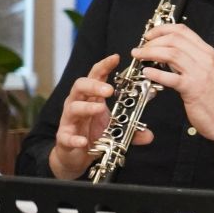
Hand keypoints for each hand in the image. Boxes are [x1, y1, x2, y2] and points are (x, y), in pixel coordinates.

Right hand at [49, 54, 151, 178]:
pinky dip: (75, 138)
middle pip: (80, 86)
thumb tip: (149, 135)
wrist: (75, 155)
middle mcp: (78, 104)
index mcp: (92, 98)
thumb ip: (132, 131)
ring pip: (73, 108)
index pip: (96, 76)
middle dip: (94, 85)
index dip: (104, 66)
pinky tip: (83, 141)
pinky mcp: (64, 137)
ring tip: (99, 109)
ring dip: (86, 107)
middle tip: (109, 90)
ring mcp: (70, 120)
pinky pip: (67, 136)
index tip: (116, 57)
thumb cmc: (93, 133)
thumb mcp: (116, 130)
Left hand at [131, 24, 213, 144]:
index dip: (161, 29)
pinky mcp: (192, 88)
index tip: (149, 35)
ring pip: (171, 54)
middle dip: (152, 41)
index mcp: (206, 53)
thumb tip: (165, 51)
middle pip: (174, 39)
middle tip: (141, 48)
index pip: (182, 30)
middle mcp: (204, 59)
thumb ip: (189, 59)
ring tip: (139, 56)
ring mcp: (199, 73)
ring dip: (150, 53)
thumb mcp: (204, 70)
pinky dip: (155, 73)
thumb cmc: (213, 97)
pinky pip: (170, 77)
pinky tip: (147, 73)